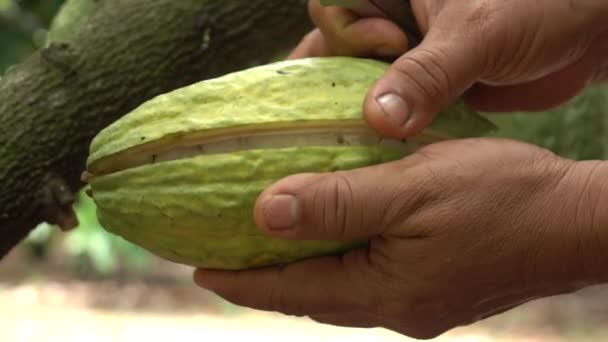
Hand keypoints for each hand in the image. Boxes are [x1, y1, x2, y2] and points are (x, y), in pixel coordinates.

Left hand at [194, 139, 607, 338]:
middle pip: (313, 299)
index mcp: (386, 290)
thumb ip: (338, 203)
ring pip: (341, 293)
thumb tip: (266, 213)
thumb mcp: (412, 187)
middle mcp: (398, 309)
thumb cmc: (502, 197)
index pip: (293, 292)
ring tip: (270, 254)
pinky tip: (337, 247)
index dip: (242, 282)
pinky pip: (370, 284)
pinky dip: (340, 268)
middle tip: (225, 262)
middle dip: (265, 283)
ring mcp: (420, 305)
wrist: (577, 222)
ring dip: (303, 276)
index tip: (199, 270)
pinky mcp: (438, 293)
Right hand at [290, 0, 607, 138]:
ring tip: (352, 147)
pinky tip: (384, 154)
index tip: (388, 52)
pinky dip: (389, 133)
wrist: (591, 32)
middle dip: (335, 88)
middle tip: (334, 124)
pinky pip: (395, 111)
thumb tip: (378, 119)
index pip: (334, 12)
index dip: (346, 37)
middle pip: (338, 55)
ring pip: (363, 87)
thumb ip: (426, 74)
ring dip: (360, 116)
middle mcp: (392, 20)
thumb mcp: (476, 33)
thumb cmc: (540, 5)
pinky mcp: (426, 87)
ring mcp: (408, 57)